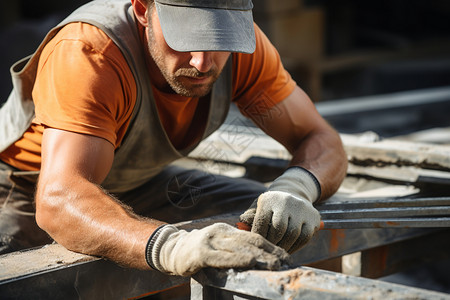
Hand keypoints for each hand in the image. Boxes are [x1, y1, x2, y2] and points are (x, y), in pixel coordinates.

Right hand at [146, 223, 289, 275]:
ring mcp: (211, 241)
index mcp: (227, 230)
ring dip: (259, 257)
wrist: (170, 249)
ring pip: (240, 248)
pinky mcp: (201, 253)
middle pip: (251, 241)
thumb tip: (258, 257)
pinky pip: (222, 257)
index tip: (286, 257)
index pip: (254, 237)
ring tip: (274, 265)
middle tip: (286, 262)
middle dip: (271, 252)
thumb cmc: (198, 250)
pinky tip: (249, 263)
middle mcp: (221, 232)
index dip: (271, 246)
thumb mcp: (218, 244)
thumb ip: (234, 247)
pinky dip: (237, 260)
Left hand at [240, 167, 321, 252]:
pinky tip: (288, 249)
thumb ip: (250, 219)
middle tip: (267, 250)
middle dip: (272, 242)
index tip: (257, 244)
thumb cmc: (271, 206)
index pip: (262, 221)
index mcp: (269, 199)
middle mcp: (286, 201)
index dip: (258, 236)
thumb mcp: (259, 207)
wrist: (294, 193)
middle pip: (278, 229)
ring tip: (277, 251)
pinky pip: (304, 237)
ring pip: (292, 234)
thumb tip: (242, 231)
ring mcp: (301, 209)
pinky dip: (295, 247)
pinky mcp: (313, 217)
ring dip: (283, 247)